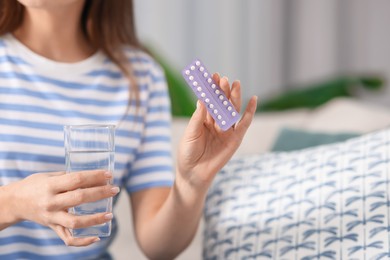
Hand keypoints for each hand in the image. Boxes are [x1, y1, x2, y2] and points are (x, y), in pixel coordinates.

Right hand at [7, 170, 118, 245]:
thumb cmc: (35, 186)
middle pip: (80, 198)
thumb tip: (94, 177)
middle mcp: (51, 202)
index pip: (77, 179)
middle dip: (100, 193)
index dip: (95, 177)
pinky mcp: (53, 228)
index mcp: (51, 186)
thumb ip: (69, 177)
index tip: (109, 175)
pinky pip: (68, 239)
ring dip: (95, 219)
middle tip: (115, 190)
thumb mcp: (49, 176)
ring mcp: (52, 217)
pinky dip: (83, 241)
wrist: (14, 202)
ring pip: (76, 222)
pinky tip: (96, 237)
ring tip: (110, 214)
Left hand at [177, 74, 256, 191]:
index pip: (209, 100)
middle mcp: (216, 122)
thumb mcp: (191, 133)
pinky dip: (250, 112)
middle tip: (222, 79)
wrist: (193, 173)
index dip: (210, 89)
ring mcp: (227, 130)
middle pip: (221, 103)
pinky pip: (244, 124)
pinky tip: (253, 99)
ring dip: (234, 97)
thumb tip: (202, 99)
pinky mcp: (235, 139)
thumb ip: (198, 117)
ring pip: (232, 110)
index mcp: (204, 119)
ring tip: (236, 84)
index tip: (211, 75)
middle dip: (222, 91)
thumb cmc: (188, 152)